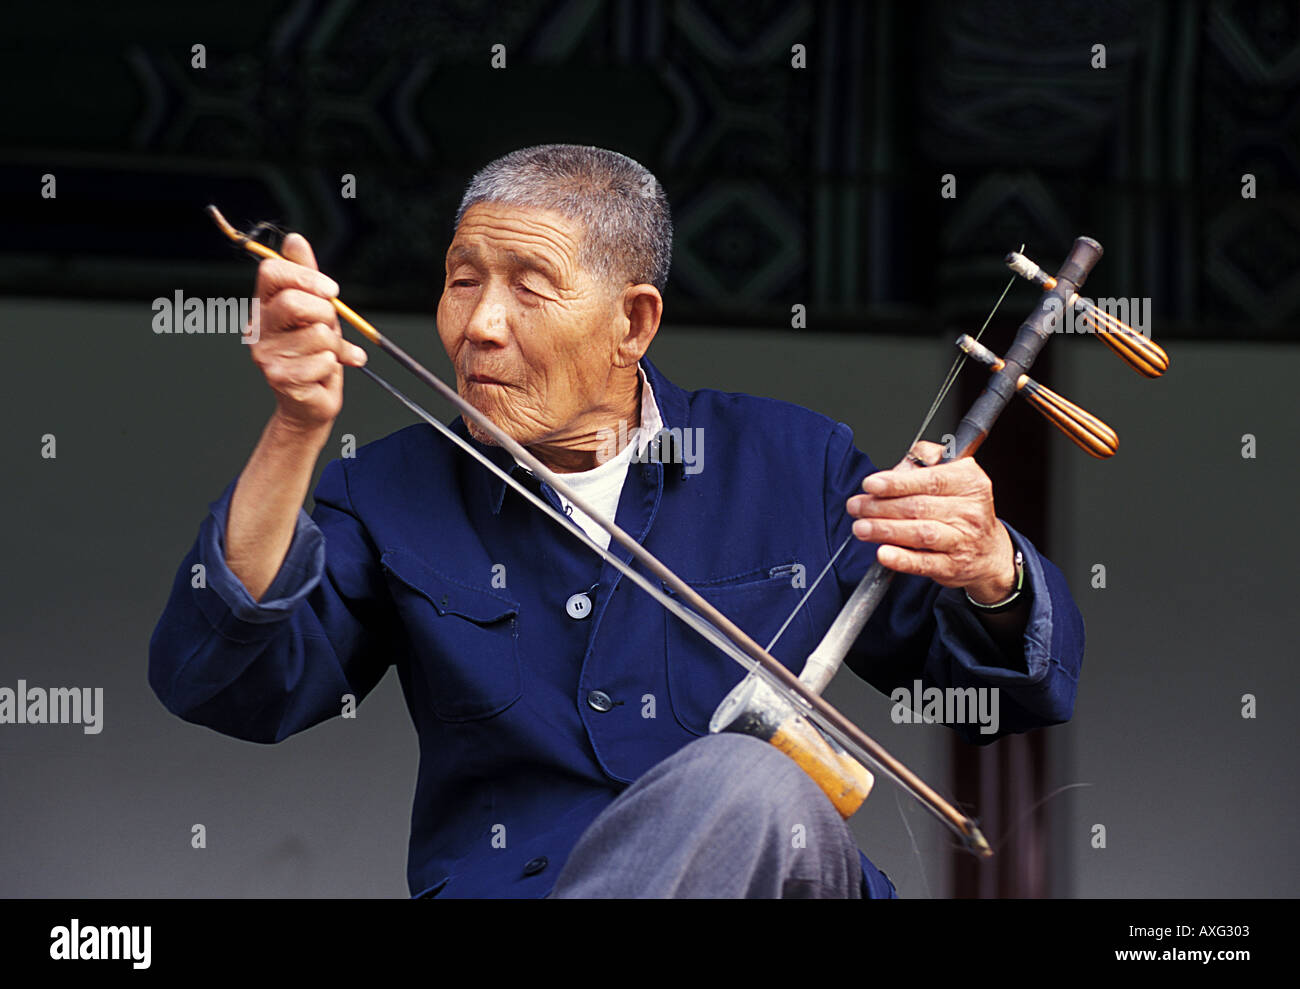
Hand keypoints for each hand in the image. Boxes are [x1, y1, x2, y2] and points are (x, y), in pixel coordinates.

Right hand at [249, 234, 366, 432]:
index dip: (306, 275)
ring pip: (317, 333)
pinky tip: (325, 373)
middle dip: (326, 312)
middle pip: (293, 302)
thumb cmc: (314, 353)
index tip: (331, 290)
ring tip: (329, 354)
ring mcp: (265, 355)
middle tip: (331, 326)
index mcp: (263, 306)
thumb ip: (306, 276)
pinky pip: (323, 360)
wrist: (310, 403)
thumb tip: (295, 239)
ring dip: (335, 344)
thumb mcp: (315, 310)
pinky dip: (335, 365)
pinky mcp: (280, 379)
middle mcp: (257, 328)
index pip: (272, 272)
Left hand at [845, 441, 1016, 603]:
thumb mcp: (954, 475)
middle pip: (919, 507)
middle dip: (881, 506)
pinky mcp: (953, 567)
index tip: (871, 484)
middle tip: (856, 506)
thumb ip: (926, 460)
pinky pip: (925, 563)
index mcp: (969, 482)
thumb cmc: (961, 509)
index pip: (930, 480)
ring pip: (921, 534)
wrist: (988, 552)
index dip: (897, 482)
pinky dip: (902, 559)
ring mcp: (963, 540)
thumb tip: (901, 464)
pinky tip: (883, 553)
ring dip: (886, 530)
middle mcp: (970, 511)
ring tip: (861, 527)